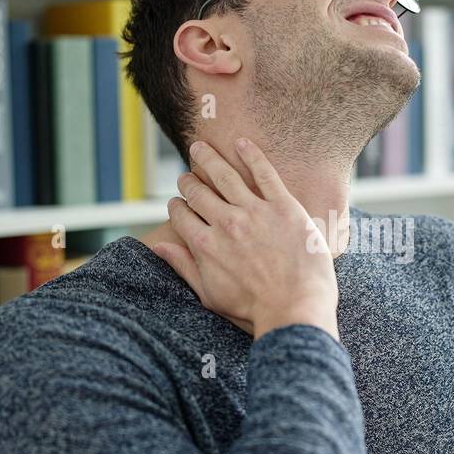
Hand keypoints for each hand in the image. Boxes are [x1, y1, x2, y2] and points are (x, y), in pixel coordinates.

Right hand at [152, 138, 339, 341]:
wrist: (295, 309)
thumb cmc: (254, 310)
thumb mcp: (209, 295)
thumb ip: (183, 266)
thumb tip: (157, 247)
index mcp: (205, 245)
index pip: (181, 214)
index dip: (176, 206)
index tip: (177, 203)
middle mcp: (225, 223)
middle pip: (198, 191)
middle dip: (188, 181)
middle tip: (186, 175)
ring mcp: (254, 212)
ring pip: (224, 175)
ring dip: (208, 158)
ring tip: (201, 147)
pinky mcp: (283, 206)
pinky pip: (264, 172)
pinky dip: (251, 154)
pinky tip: (241, 143)